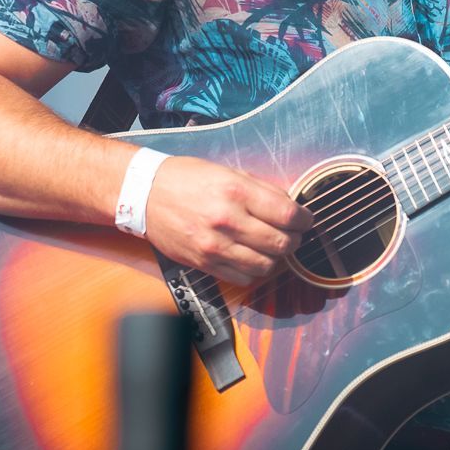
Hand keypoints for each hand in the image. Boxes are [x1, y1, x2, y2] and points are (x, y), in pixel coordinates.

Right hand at [140, 155, 313, 284]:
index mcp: (237, 191)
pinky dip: (255, 271)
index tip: (305, 220)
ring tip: (273, 248)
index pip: (287, 214)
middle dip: (294, 240)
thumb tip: (289, 206)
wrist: (144, 194)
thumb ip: (260, 189)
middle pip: (281, 243)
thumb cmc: (186, 178)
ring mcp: (215, 246)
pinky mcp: (204, 263)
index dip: (304, 220)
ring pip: (266, 266)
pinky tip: (252, 258)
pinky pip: (243, 278)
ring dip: (277, 259)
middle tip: (292, 235)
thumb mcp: (228, 172)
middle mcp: (228, 220)